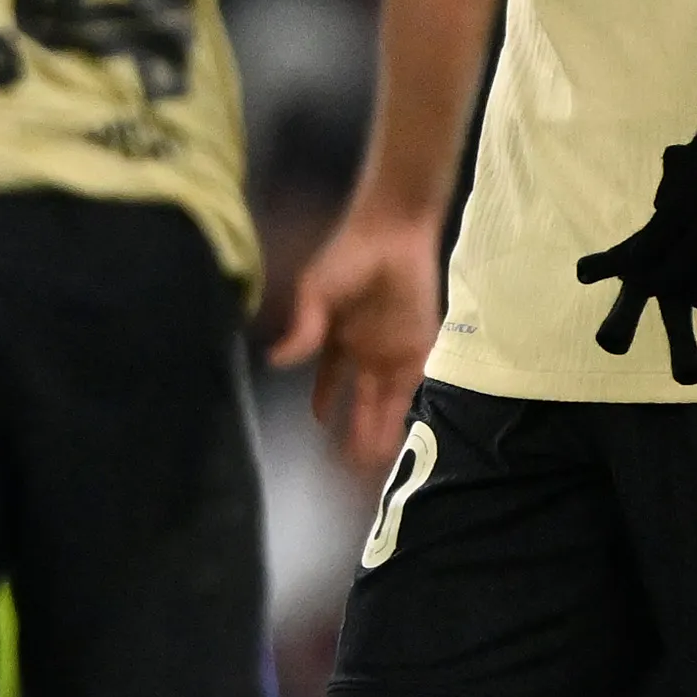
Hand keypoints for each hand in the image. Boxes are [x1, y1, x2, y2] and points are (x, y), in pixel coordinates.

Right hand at [267, 202, 449, 465]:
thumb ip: (304, 328)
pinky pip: (414, 385)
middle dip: (356, 429)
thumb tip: (275, 362)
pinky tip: (403, 434)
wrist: (394, 231)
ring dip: (381, 429)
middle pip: (361, 400)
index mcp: (337, 338)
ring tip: (375, 462)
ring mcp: (394, 349)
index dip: (324, 402)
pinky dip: (408, 410)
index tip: (319, 425)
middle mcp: (366, 350)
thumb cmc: (348, 255)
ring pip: (386, 401)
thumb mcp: (316, 291)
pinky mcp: (420, 345)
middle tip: (350, 464)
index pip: (329, 381)